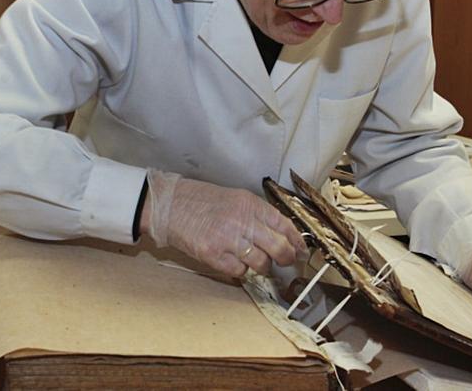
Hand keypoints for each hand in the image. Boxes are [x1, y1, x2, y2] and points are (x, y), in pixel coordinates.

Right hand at [143, 169, 305, 276]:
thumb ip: (257, 215)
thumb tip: (281, 234)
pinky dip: (242, 272)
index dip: (297, 242)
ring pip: (262, 264)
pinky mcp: (213, 255)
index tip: (302, 252)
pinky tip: (236, 264)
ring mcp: (228, 239)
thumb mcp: (234, 199)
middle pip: (279, 248)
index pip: (285, 226)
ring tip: (259, 265)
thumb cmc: (201, 201)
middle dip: (287, 260)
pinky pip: (239, 272)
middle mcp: (242, 221)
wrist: (169, 205)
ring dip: (264, 268)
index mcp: (250, 204)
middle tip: (286, 264)